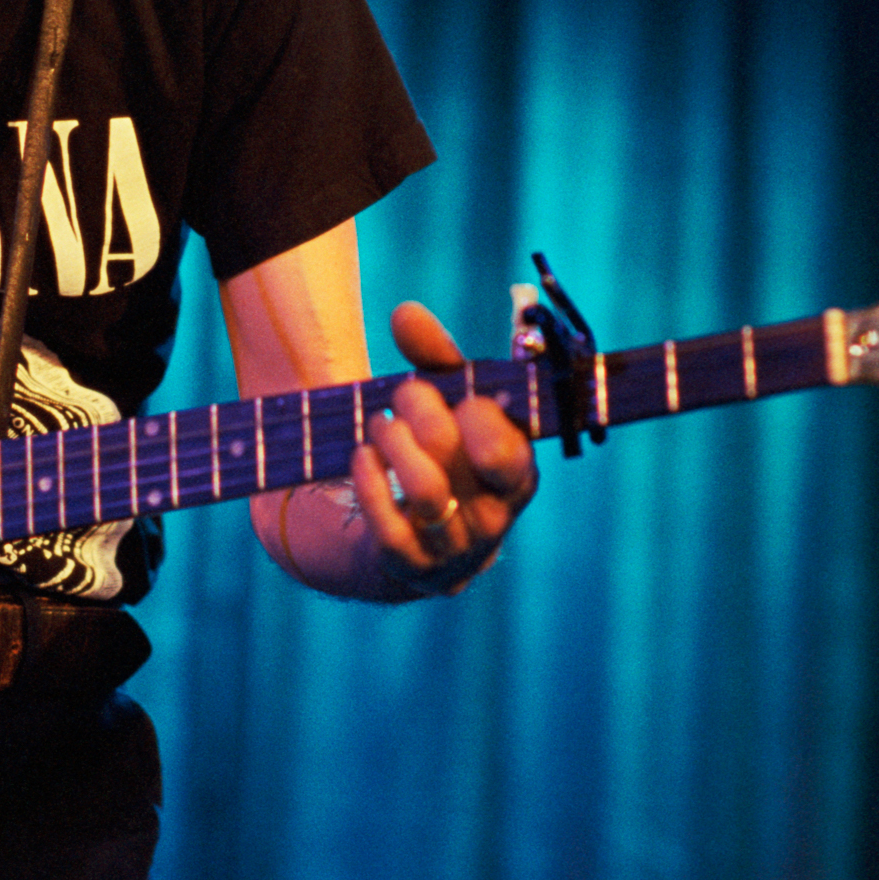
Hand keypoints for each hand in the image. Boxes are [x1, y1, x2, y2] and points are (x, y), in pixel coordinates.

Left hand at [351, 302, 537, 596]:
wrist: (417, 535)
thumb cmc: (445, 454)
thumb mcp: (451, 405)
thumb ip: (435, 357)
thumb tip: (405, 312)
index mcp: (517, 474)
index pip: (506, 447)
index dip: (473, 413)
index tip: (455, 396)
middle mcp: (494, 515)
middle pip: (457, 455)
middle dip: (421, 410)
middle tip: (403, 394)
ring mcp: (454, 546)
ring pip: (426, 491)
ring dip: (392, 442)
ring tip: (379, 424)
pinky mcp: (411, 567)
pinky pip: (388, 524)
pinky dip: (369, 480)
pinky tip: (362, 456)